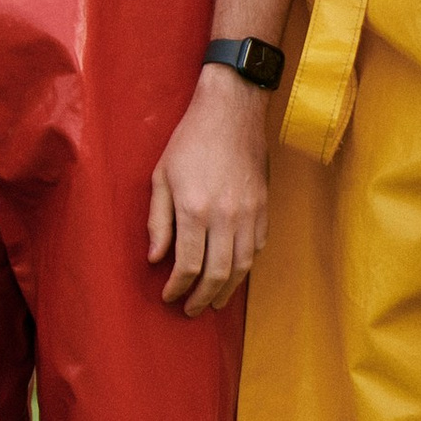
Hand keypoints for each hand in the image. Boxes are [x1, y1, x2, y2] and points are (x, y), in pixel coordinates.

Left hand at [147, 65, 269, 313]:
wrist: (232, 111)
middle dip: (201, 298)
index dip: (177, 288)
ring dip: (226, 291)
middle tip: (190, 309)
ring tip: (213, 302)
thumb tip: (156, 258)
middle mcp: (225, 216)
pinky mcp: (264, 207)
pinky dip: (245, 268)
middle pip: (217, 275)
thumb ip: (158, 220)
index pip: (187, 265)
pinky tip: (233, 274)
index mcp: (195, 209)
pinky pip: (257, 249)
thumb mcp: (161, 176)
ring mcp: (249, 213)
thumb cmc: (190, 140)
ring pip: (241, 267)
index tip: (168, 296)